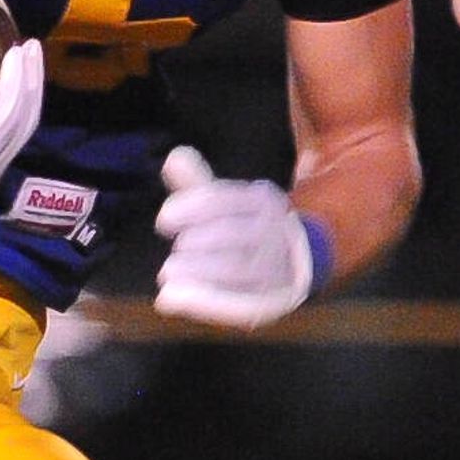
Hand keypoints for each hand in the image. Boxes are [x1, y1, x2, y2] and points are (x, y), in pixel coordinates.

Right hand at [0, 42, 43, 241]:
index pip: (8, 116)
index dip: (16, 81)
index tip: (15, 50)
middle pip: (24, 122)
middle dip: (31, 82)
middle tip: (32, 47)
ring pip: (22, 130)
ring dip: (28, 93)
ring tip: (29, 61)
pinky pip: (12, 134)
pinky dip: (18, 107)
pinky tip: (15, 89)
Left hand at [152, 145, 315, 328]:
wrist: (296, 264)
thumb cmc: (247, 228)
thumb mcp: (225, 203)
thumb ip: (198, 184)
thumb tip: (174, 156)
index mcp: (263, 201)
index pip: (223, 199)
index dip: (189, 208)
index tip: (163, 221)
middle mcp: (274, 232)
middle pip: (229, 234)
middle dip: (194, 243)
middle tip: (177, 251)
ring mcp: (275, 270)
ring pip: (235, 268)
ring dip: (195, 270)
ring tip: (168, 273)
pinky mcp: (268, 303)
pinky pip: (236, 304)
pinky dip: (200, 301)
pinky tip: (167, 298)